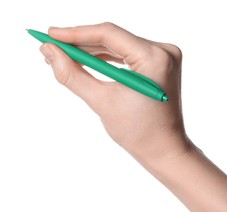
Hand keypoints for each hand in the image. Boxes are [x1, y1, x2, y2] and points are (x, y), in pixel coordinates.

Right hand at [40, 22, 190, 166]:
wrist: (164, 149)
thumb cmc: (139, 133)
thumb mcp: (102, 102)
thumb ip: (73, 75)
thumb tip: (49, 52)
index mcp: (155, 59)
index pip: (109, 35)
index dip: (76, 33)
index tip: (50, 35)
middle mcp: (164, 52)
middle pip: (114, 38)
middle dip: (81, 43)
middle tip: (52, 47)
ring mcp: (165, 57)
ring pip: (120, 45)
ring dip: (93, 50)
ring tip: (65, 55)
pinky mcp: (160, 65)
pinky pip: (129, 54)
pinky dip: (108, 58)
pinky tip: (87, 59)